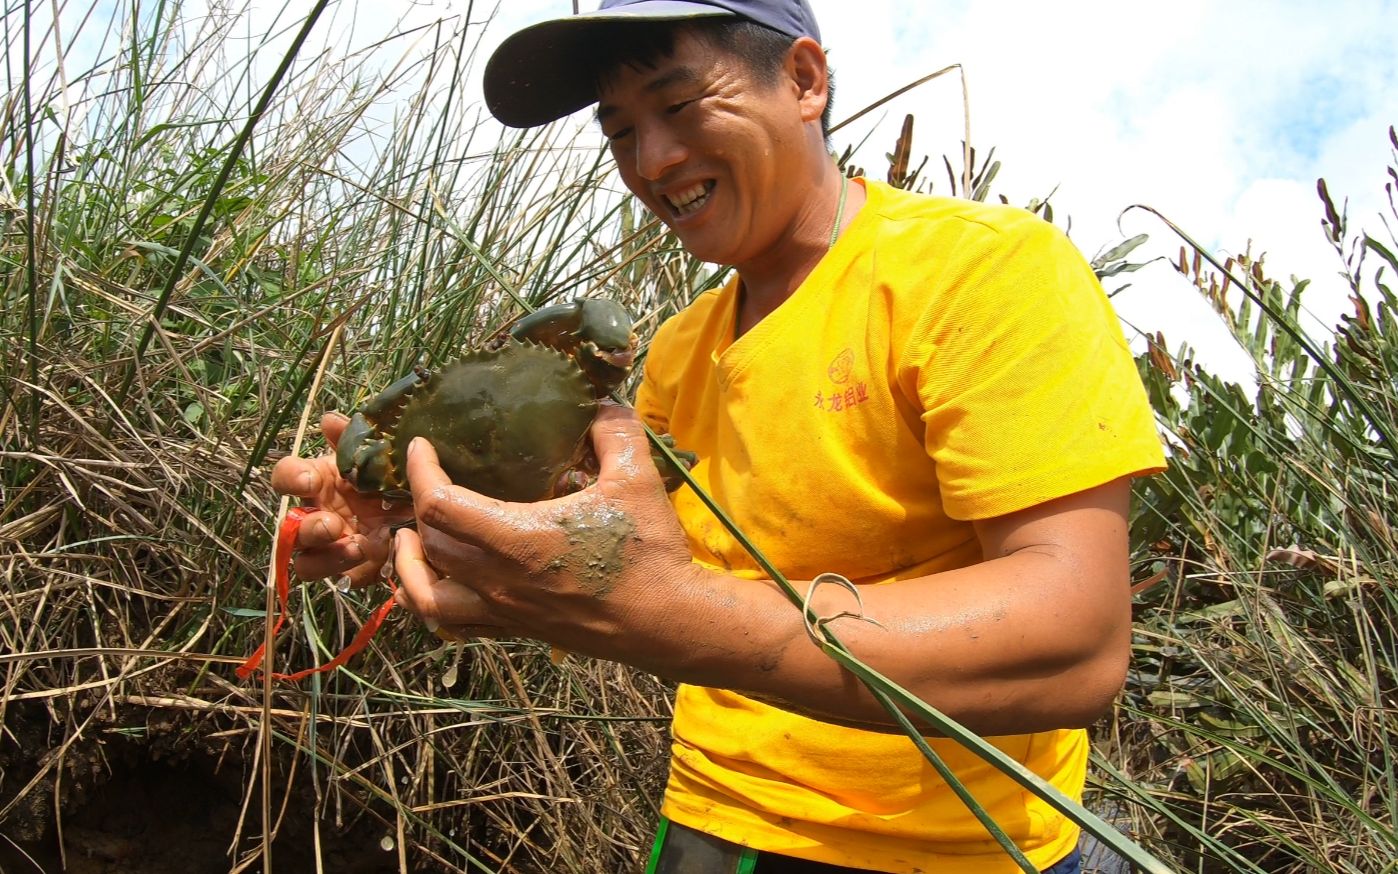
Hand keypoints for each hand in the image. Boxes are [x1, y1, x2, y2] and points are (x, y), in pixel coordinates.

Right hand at [269, 412, 410, 586]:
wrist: (426, 509)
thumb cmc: (392, 478)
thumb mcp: (378, 456)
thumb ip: (353, 439)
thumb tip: (329, 419)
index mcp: (318, 482)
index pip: (286, 477)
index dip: (290, 478)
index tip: (309, 479)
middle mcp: (316, 514)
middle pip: (290, 527)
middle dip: (307, 527)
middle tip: (331, 523)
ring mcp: (330, 547)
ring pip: (306, 561)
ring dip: (325, 557)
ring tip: (357, 546)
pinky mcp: (351, 570)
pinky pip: (341, 578)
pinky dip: (355, 570)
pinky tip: (378, 557)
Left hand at [392, 402, 702, 660]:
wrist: (669, 622)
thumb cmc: (649, 552)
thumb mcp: (635, 479)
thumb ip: (614, 432)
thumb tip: (600, 401)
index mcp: (517, 538)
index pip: (439, 504)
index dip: (420, 470)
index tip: (420, 446)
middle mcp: (499, 580)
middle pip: (430, 545)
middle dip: (417, 510)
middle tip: (425, 482)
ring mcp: (507, 610)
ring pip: (428, 597)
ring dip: (410, 568)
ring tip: (409, 541)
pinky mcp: (521, 630)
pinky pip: (457, 624)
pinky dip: (434, 604)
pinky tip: (441, 585)